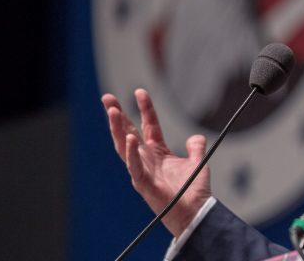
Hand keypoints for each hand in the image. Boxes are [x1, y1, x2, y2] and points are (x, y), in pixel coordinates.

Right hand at [102, 89, 210, 236]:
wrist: (195, 212)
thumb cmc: (192, 190)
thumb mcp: (197, 162)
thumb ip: (195, 147)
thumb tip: (195, 137)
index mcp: (158, 153)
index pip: (148, 125)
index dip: (145, 108)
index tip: (140, 91)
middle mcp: (147, 159)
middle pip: (128, 132)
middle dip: (117, 115)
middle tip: (107, 98)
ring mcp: (143, 171)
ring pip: (124, 147)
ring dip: (118, 129)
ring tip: (112, 111)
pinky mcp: (143, 184)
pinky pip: (134, 167)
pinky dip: (131, 153)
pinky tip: (129, 139)